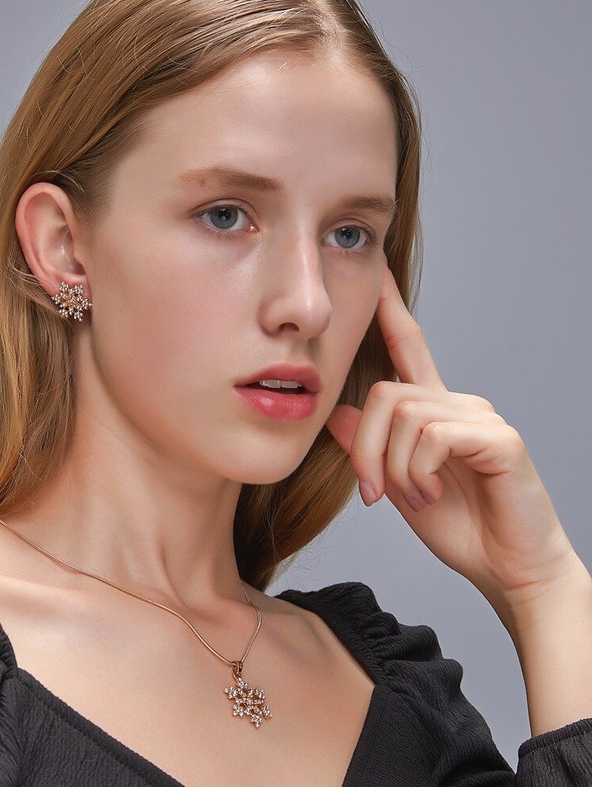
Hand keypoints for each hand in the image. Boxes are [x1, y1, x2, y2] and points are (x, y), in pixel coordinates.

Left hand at [326, 266, 578, 609]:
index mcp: (433, 410)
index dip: (390, 310)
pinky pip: (432, 436)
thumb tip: (334, 411)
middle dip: (364, 447)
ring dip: (394, 468)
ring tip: (416, 496)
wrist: (509, 569)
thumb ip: (369, 448)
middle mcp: (458, 402)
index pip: (407, 347)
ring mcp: (480, 416)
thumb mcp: (397, 485)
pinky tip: (433, 493)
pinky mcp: (498, 438)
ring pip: (404, 414)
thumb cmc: (460, 527)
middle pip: (384, 393)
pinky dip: (418, 472)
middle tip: (372, 492)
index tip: (376, 274)